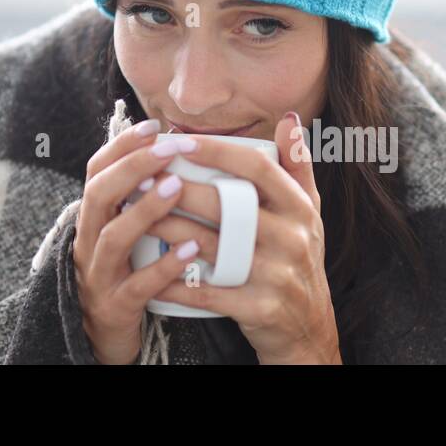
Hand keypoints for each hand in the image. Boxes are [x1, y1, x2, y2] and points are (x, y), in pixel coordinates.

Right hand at [72, 119, 203, 364]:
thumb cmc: (126, 275)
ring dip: (146, 209)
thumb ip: (140, 199)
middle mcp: (89, 243)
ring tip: (178, 187)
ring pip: (114, 237)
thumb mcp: (126, 233)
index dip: (121, 147)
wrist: (104, 337)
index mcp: (93, 220)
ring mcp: (99, 276)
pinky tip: (191, 250)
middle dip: (134, 166)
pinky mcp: (115, 307)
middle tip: (170, 148)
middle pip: (99, 195)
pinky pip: (137, 285)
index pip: (97, 172)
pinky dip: (163, 267)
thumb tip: (172, 152)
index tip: (153, 125)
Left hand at [149, 113, 341, 363]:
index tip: (179, 142)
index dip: (218, 152)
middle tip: (143, 178)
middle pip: (229, 205)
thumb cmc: (300, 260)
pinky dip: (178, 282)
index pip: (259, 168)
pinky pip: (210, 292)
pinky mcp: (260, 308)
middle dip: (180, 190)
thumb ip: (298, 166)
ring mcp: (277, 274)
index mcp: (300, 209)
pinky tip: (151, 271)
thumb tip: (288, 118)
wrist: (309, 327)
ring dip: (168, 230)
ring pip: (213, 246)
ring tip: (136, 216)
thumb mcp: (309, 213)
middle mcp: (292, 238)